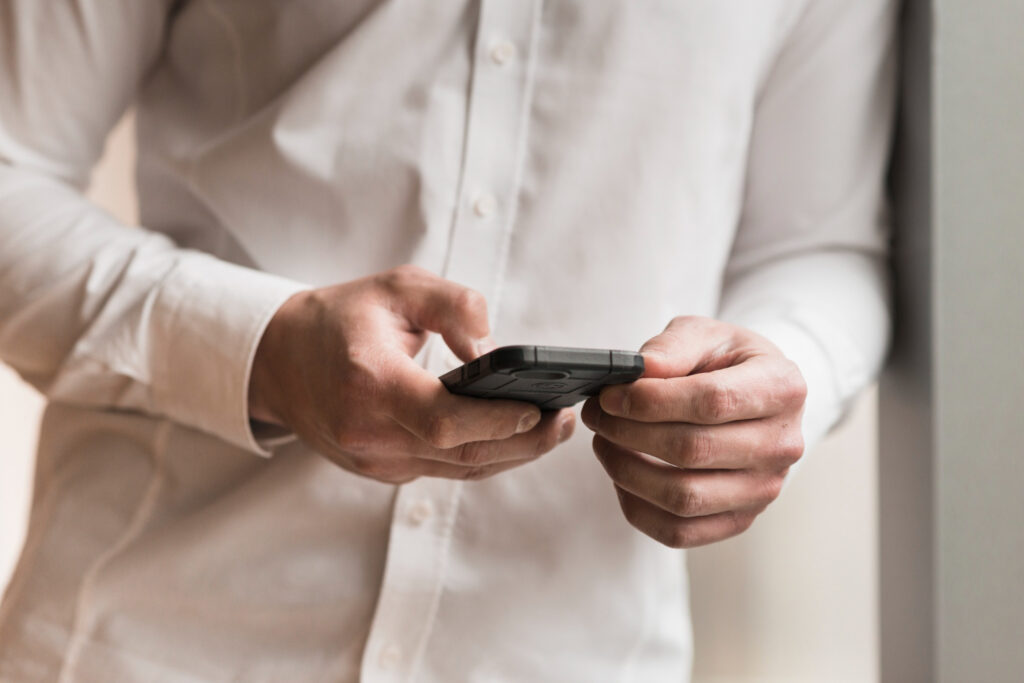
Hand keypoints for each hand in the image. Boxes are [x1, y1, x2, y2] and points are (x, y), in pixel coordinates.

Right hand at [249, 265, 574, 482]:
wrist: (279, 361)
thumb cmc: (340, 318)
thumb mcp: (396, 287)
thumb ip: (452, 305)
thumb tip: (492, 346)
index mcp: (369, 384)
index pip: (443, 420)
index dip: (498, 421)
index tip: (541, 407)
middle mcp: (369, 432)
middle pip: (461, 454)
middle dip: (524, 442)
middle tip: (565, 420)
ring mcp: (374, 460)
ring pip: (458, 470)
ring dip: (512, 454)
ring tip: (553, 428)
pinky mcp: (381, 471)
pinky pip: (443, 470)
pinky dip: (483, 455)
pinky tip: (514, 436)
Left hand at [581, 316, 805, 547]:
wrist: (754, 395)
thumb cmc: (726, 361)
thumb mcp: (706, 334)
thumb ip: (673, 346)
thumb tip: (640, 371)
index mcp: (782, 388)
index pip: (711, 401)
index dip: (651, 400)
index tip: (611, 395)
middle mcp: (782, 445)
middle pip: (692, 451)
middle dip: (628, 432)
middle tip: (597, 414)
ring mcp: (763, 490)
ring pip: (683, 498)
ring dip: (626, 470)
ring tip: (604, 441)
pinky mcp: (739, 520)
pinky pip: (678, 532)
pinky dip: (637, 506)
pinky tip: (622, 474)